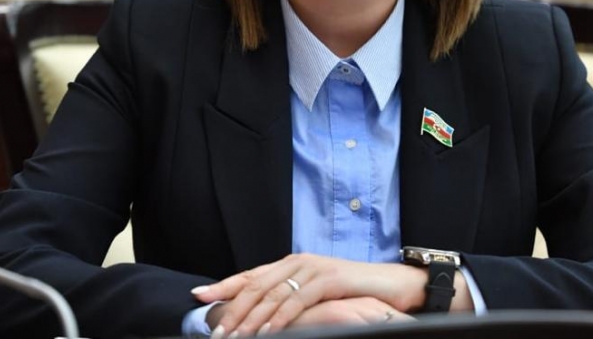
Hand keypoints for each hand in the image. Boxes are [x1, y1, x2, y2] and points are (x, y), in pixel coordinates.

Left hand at [192, 253, 427, 336]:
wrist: (393, 285)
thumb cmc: (354, 293)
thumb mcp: (316, 296)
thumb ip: (290, 300)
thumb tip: (261, 319)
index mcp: (292, 264)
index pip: (251, 275)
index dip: (224, 285)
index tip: (198, 296)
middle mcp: (298, 261)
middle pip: (256, 285)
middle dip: (232, 309)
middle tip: (215, 332)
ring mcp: (314, 267)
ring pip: (273, 293)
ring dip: (251, 318)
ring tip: (235, 337)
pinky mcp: (330, 278)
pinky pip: (298, 299)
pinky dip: (280, 317)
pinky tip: (268, 331)